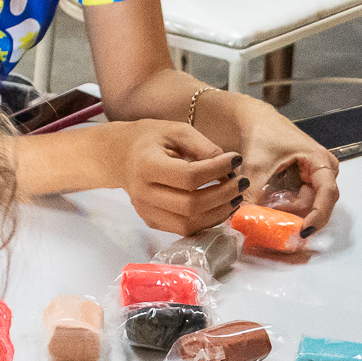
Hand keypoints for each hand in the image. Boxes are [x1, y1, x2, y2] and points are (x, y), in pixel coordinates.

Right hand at [93, 119, 246, 232]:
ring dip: (219, 213)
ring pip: (189, 224)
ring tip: (236, 197)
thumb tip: (230, 169)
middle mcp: (143, 193)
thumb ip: (204, 147)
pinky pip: (184, 229)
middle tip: (242, 183)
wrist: (119, 156)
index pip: (189, 176)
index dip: (217, 170)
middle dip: (223, 195)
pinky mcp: (152, 221)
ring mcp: (146, 211)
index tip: (236, 160)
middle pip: (191, 205)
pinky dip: (207, 221)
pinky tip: (221, 207)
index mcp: (146, 165)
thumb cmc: (151, 139)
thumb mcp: (176, 131)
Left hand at [239, 115, 342, 236]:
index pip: (327, 194)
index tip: (303, 230)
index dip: (317, 215)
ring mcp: (316, 177)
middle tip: (274, 218)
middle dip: (297, 214)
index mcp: (320, 160)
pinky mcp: (305, 182)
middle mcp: (324, 171)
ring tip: (268, 205)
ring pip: (308, 205)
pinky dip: (286, 206)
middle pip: (317, 204)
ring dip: (289, 210)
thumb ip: (250, 194)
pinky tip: (271, 202)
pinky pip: (301, 202)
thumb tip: (244, 220)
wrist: (256, 121)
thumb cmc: (262, 133)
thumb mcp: (255, 165)